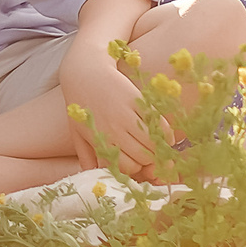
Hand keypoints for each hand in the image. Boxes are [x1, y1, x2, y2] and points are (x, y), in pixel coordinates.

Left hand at [58, 37, 165, 178]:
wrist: (85, 70)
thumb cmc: (80, 104)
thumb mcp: (78, 132)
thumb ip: (87, 157)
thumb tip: (95, 177)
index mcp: (100, 141)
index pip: (128, 167)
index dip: (135, 168)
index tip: (137, 162)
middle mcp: (113, 130)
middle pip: (143, 158)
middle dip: (149, 159)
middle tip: (149, 154)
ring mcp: (126, 115)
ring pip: (153, 144)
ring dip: (160, 147)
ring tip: (159, 144)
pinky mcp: (138, 100)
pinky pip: (160, 124)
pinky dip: (167, 133)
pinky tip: (165, 134)